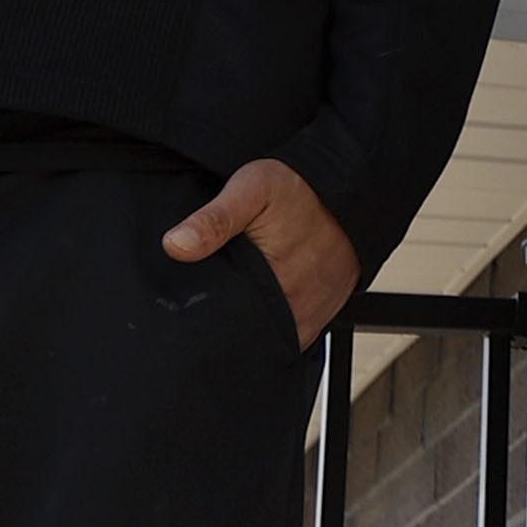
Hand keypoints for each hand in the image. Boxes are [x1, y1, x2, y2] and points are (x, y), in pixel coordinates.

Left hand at [163, 160, 356, 347]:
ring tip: (232, 304)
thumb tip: (175, 246)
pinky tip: (256, 307)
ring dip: (247, 328)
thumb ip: (213, 219)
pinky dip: (270, 327)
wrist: (351, 192)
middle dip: (223, 325)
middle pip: (245, 334)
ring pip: (267, 338)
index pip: (225, 322)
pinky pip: (288, 335)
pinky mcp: (318, 316)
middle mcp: (294, 309)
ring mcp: (309, 316)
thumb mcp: (252, 189)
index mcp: (272, 284)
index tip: (187, 310)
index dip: (202, 318)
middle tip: (210, 301)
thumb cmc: (303, 191)